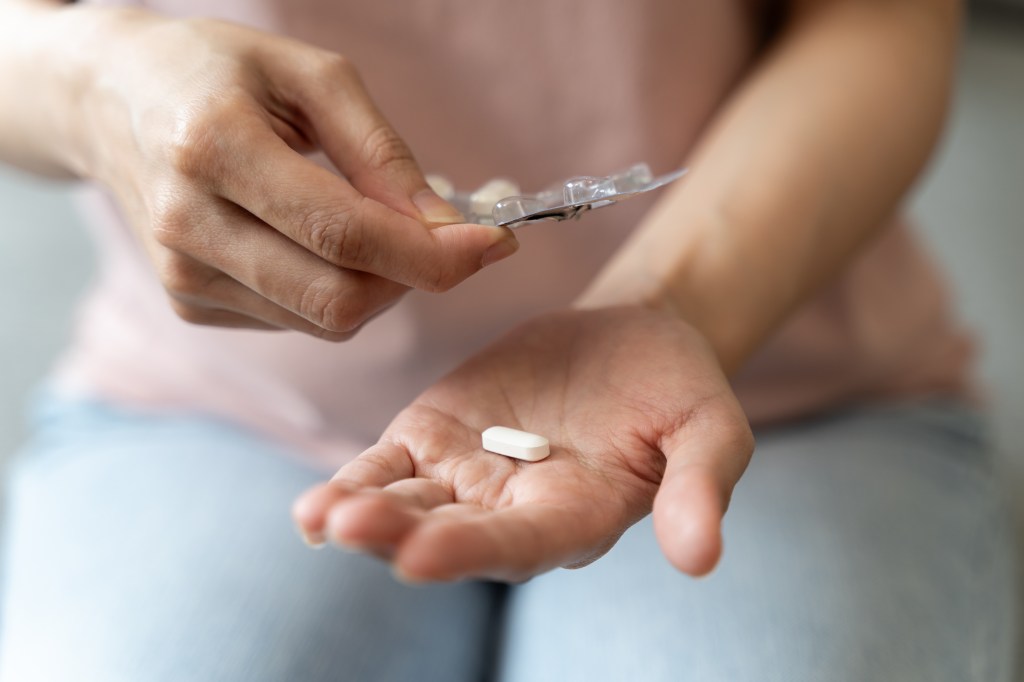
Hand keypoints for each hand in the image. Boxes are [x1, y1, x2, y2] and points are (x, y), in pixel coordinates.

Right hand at [65, 8, 516, 337]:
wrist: (112, 100)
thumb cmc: (220, 73)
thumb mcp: (311, 75)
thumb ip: (383, 152)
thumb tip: (444, 227)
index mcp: (214, 146)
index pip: (344, 234)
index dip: (432, 253)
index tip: (494, 243)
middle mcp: (188, 223)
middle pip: (337, 300)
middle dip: (411, 279)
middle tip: (438, 236)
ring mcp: (182, 274)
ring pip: (323, 321)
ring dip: (377, 287)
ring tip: (372, 227)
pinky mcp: (188, 304)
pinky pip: (296, 321)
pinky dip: (334, 292)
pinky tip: (319, 244)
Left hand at [293, 307, 753, 581]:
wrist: (632, 333)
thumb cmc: (676, 387)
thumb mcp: (708, 429)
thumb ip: (698, 487)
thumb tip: (701, 557)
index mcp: (575, 515)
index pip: (520, 545)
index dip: (472, 552)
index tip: (423, 557)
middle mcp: (511, 509)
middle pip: (449, 531)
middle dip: (400, 535)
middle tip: (354, 528)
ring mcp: (466, 473)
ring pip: (408, 502)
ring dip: (364, 512)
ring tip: (324, 516)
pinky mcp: (434, 435)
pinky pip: (388, 466)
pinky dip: (354, 482)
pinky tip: (314, 506)